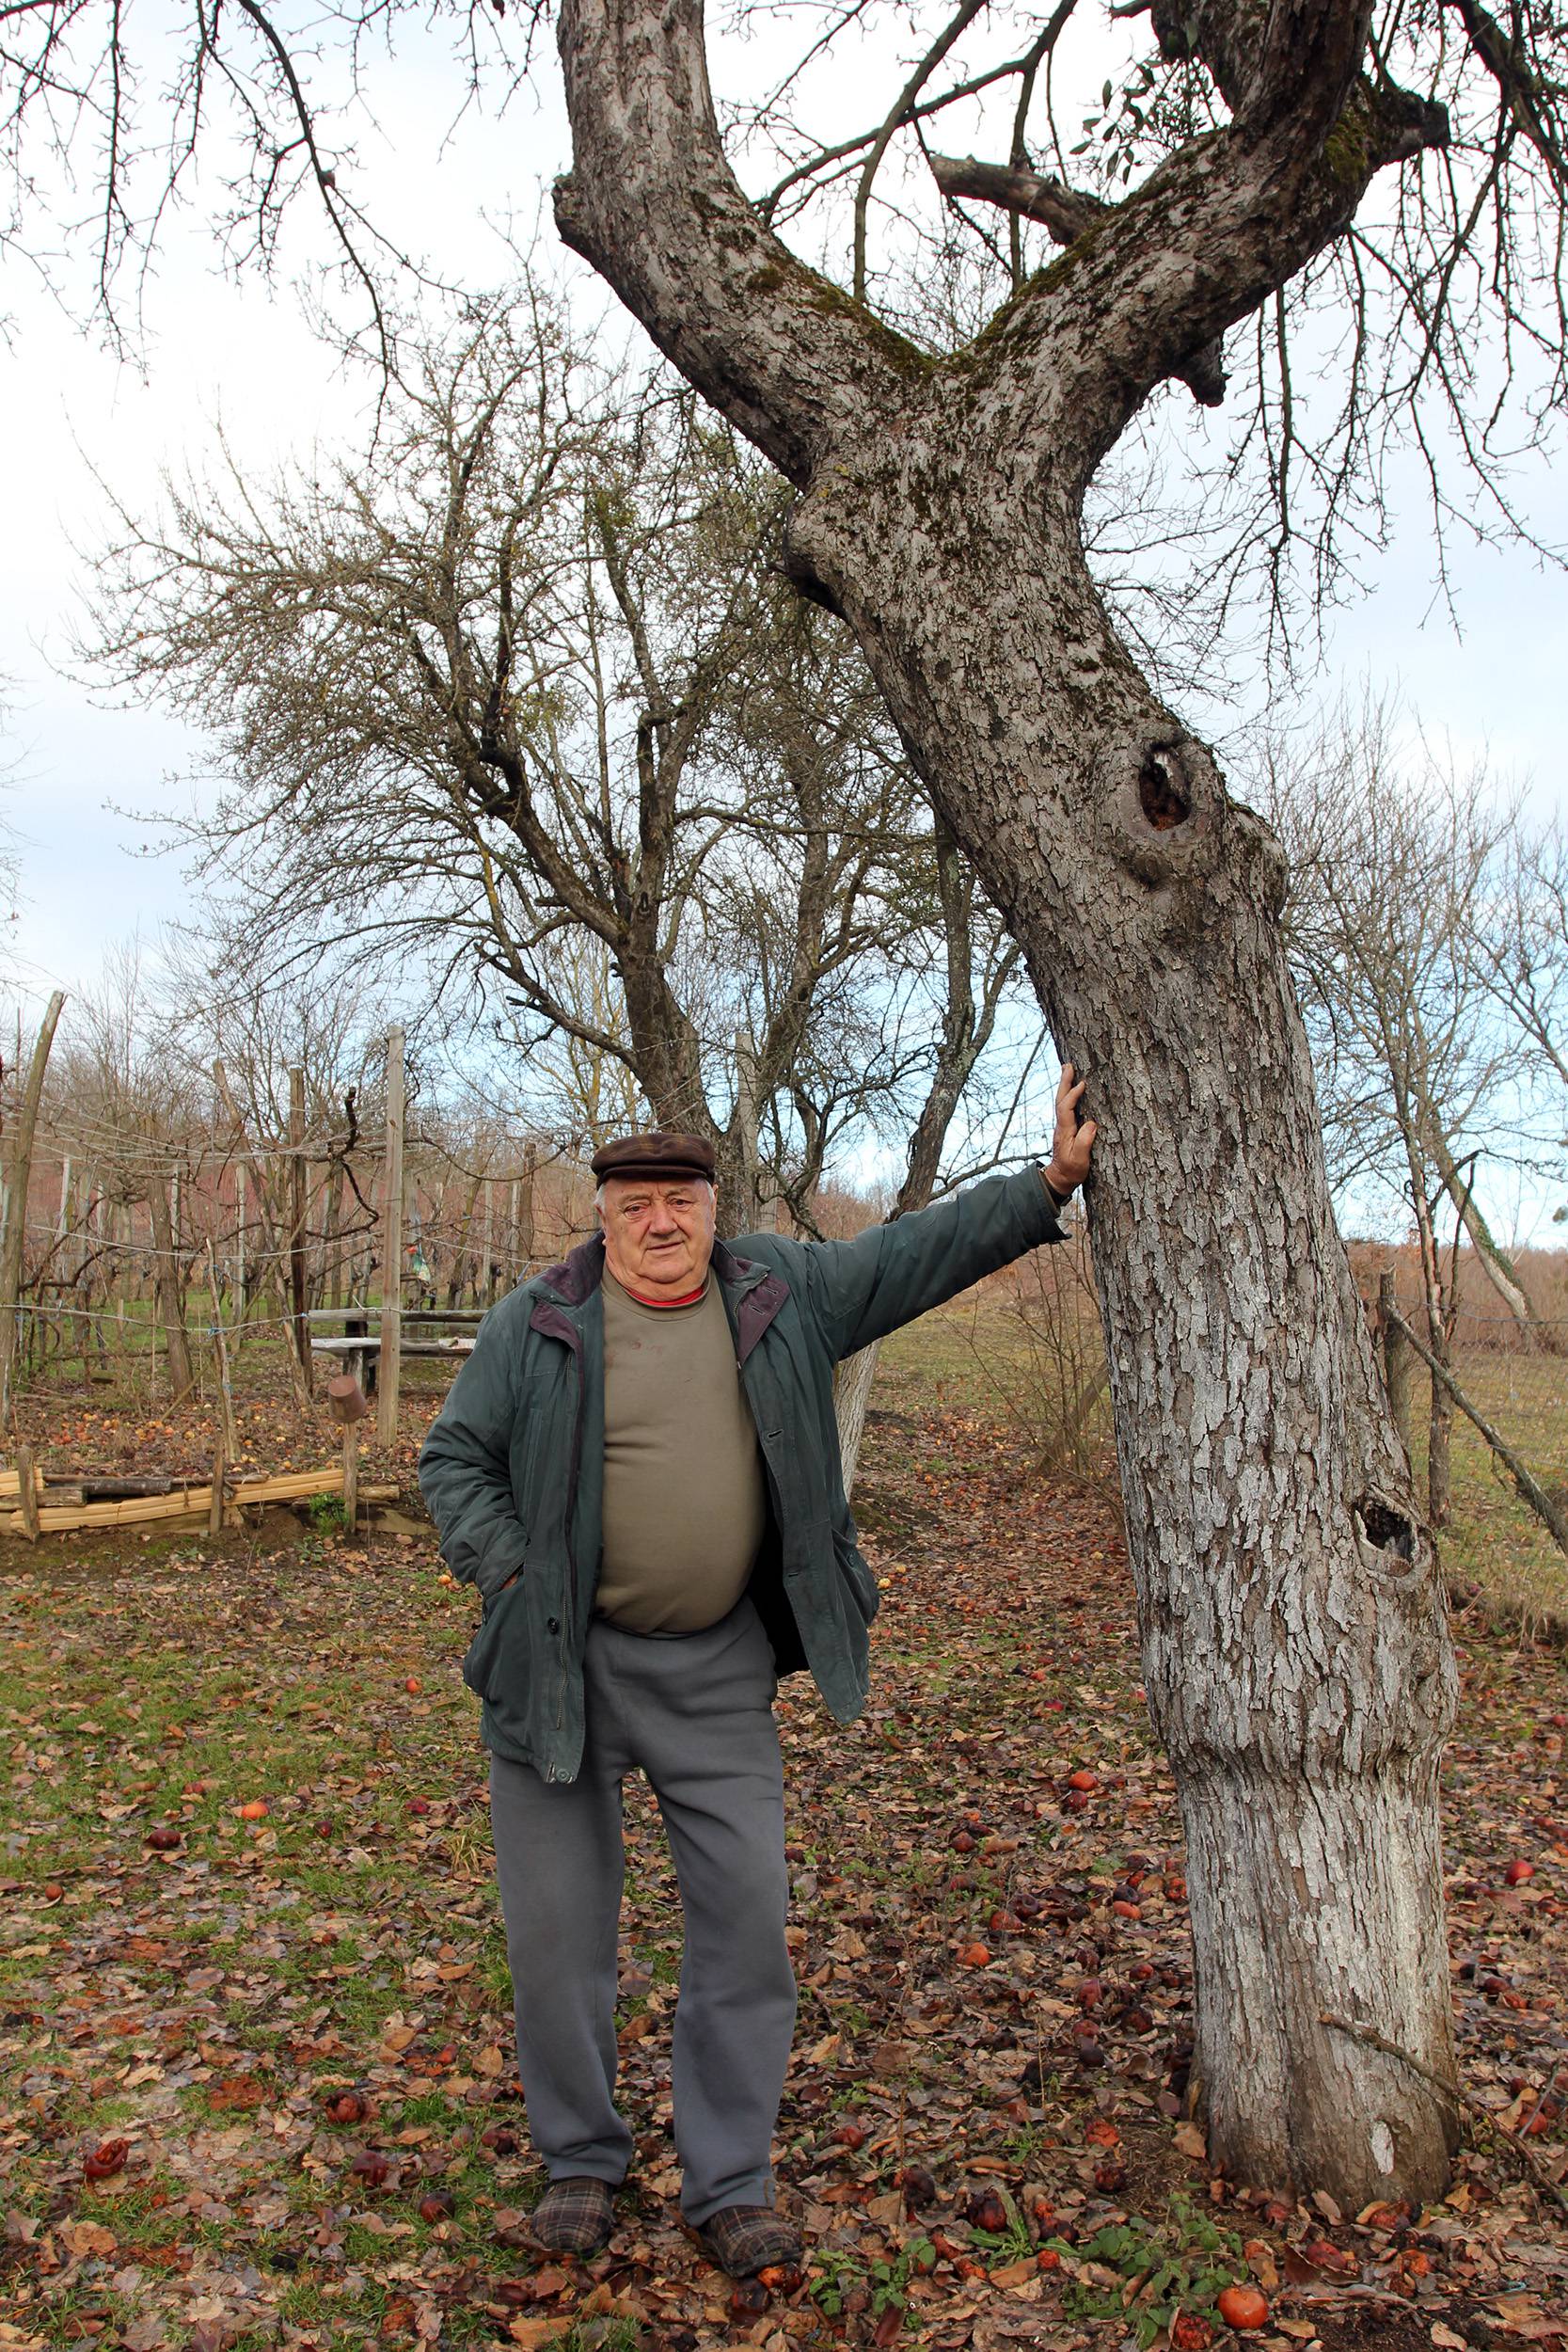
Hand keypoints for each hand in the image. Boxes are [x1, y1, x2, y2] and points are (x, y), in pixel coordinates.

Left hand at [1045, 1061, 1096, 1196]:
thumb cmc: (1071, 1170)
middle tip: (1068, 1065)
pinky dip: (1068, 1094)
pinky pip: (1066, 1106)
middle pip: (1060, 1100)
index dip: (1073, 1095)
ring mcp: (1063, 1126)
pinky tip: (1071, 1088)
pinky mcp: (1066, 1127)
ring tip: (1068, 1069)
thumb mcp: (1079, 1160)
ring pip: (1062, 1101)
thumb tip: (1091, 1124)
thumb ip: (1084, 1142)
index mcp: (1065, 1131)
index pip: (1066, 1108)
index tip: (1082, 1084)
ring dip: (1065, 1085)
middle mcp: (1062, 1125)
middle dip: (1064, 1082)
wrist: (1060, 1178)